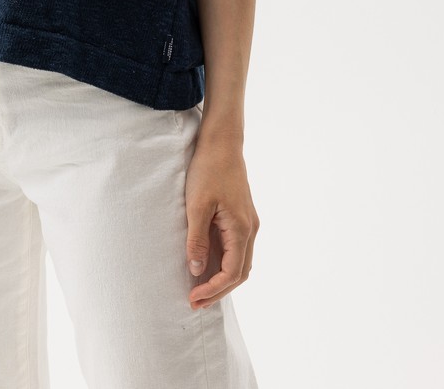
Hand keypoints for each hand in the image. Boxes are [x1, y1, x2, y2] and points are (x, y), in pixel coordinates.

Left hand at [184, 134, 257, 308]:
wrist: (221, 142)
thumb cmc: (208, 170)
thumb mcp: (197, 205)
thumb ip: (197, 239)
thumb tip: (197, 270)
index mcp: (242, 229)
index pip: (232, 274)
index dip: (213, 290)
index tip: (192, 297)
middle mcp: (250, 229)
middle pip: (239, 273)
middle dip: (218, 291)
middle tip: (194, 302)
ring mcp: (248, 222)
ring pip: (240, 262)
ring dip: (221, 278)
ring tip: (198, 288)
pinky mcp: (241, 215)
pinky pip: (236, 248)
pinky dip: (223, 263)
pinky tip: (206, 264)